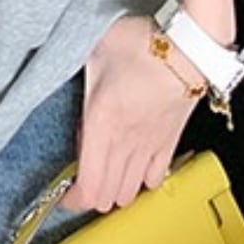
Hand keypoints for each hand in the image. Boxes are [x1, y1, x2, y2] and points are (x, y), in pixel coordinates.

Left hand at [57, 14, 204, 213]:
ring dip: (115, 191)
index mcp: (102, 123)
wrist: (187, 46)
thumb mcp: (93, 50)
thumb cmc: (142, 43)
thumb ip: (72, 60)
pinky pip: (156, 179)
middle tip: (79, 181)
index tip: (63, 195)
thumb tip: (55, 60)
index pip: (88, 186)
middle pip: (107, 197)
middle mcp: (125, 142)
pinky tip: (134, 168)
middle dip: (90, 196)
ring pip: (130, 193)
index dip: (72, 200)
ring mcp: (149, 146)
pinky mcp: (170, 142)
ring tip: (104, 176)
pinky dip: (143, 182)